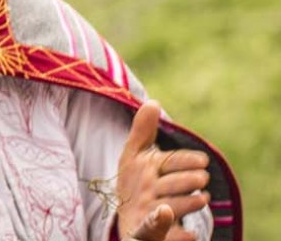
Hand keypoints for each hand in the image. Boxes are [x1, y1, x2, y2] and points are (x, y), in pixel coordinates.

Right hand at [116, 101, 210, 240]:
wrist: (127, 224)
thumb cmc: (135, 186)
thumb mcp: (134, 158)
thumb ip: (142, 132)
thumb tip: (152, 101)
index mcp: (142, 170)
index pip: (168, 162)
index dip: (187, 161)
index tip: (203, 162)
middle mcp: (144, 191)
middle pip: (173, 183)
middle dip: (190, 181)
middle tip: (202, 180)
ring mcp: (147, 213)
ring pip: (175, 206)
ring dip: (191, 202)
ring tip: (201, 199)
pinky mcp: (151, 235)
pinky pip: (163, 232)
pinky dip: (175, 234)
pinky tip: (189, 234)